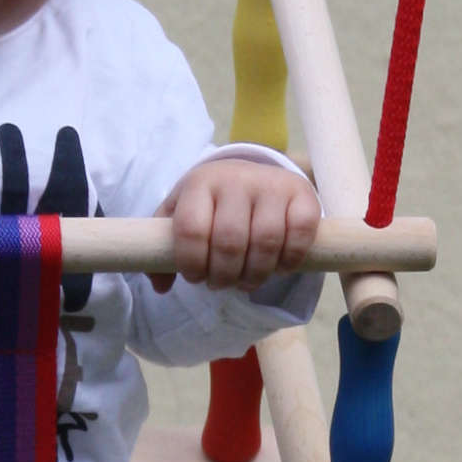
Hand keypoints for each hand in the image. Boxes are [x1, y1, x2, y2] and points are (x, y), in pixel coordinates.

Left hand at [160, 153, 320, 293]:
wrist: (252, 175)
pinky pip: (299, 234)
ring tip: (247, 281)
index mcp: (200, 183)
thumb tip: (159, 287)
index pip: (191, 229)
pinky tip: (279, 267)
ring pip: (266, 242)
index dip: (192, 263)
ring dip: (255, 275)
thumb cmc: (212, 206)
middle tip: (222, 284)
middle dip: (224, 276)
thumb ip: (163, 250)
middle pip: (230, 242)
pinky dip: (289, 260)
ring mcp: (271, 184)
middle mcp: (236, 178)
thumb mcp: (181, 217)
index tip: (195, 277)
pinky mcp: (302, 194)